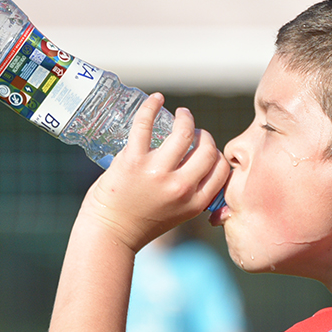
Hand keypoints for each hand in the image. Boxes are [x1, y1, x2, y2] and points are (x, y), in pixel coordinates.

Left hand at [80, 93, 229, 251]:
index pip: (222, 169)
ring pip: (184, 133)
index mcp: (195, 202)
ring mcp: (157, 173)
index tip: (207, 150)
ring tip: (181, 114)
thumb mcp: (178, 215)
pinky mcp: (133, 160)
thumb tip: (204, 173)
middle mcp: (180, 187)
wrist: (109, 233)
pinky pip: (146, 124)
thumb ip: (192, 196)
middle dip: (204, 135)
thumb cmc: (141, 224)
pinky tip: (156, 98)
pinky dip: (152, 106)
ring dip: (185, 118)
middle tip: (195, 131)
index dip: (218, 155)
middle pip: (207, 149)